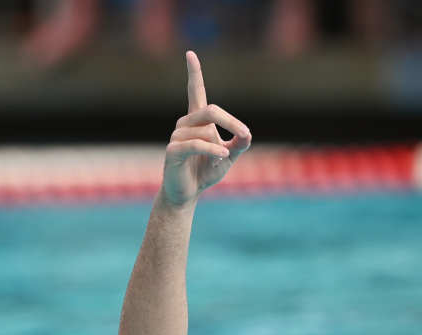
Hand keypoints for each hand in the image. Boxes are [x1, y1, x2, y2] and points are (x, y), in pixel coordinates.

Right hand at [159, 51, 251, 206]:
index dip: (194, 73)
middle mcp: (185, 124)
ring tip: (223, 158)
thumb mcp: (229, 157)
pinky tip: (223, 156)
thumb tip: (249, 134)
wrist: (187, 193)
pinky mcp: (172, 151)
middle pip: (210, 110)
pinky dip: (212, 150)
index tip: (190, 54)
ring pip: (205, 130)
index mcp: (197, 121)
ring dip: (220, 146)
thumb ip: (239, 144)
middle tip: (245, 135)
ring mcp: (177, 136)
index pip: (196, 92)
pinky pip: (195, 144)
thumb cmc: (206, 172)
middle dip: (231, 121)